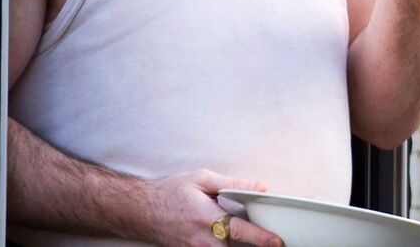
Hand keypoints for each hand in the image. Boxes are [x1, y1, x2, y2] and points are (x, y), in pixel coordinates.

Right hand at [144, 169, 281, 246]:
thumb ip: (233, 184)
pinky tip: (225, 236)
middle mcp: (203, 241)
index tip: (277, 241)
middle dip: (253, 244)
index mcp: (208, 218)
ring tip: (244, 233)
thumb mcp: (202, 179)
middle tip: (270, 238)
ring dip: (238, 245)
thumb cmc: (172, 192)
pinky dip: (224, 246)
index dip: (261, 237)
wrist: (143, 211)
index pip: (240, 231)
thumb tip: (261, 188)